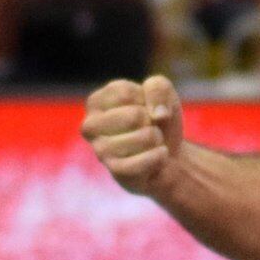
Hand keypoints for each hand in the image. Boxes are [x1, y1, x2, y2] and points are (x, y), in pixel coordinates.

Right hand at [82, 73, 185, 193]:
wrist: (168, 156)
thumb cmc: (158, 121)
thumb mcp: (163, 94)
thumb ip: (158, 88)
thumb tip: (157, 114)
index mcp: (97, 101)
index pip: (126, 93)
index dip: (147, 100)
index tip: (146, 108)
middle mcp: (91, 125)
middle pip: (134, 116)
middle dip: (153, 122)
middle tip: (150, 128)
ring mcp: (100, 150)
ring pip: (144, 138)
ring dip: (157, 139)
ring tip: (151, 142)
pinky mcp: (115, 171)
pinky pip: (143, 162)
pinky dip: (159, 156)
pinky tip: (159, 156)